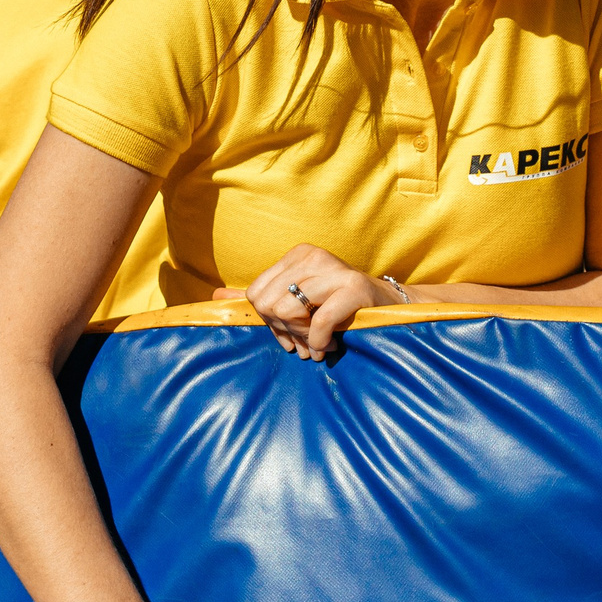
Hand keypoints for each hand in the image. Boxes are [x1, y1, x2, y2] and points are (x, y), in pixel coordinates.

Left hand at [240, 243, 403, 360]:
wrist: (387, 309)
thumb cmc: (338, 307)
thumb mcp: (297, 299)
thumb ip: (259, 298)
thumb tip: (214, 297)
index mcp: (297, 255)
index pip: (256, 293)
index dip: (269, 321)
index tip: (290, 332)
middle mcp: (313, 256)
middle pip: (269, 304)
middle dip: (285, 330)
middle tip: (304, 340)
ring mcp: (335, 270)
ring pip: (288, 312)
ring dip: (303, 338)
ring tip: (318, 343)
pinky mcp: (355, 288)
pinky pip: (318, 322)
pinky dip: (319, 342)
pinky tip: (328, 345)